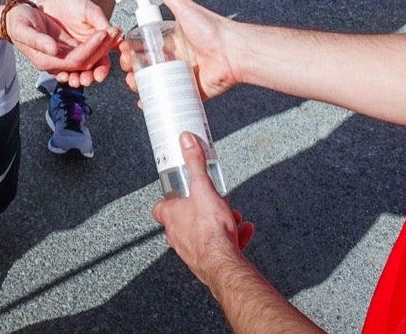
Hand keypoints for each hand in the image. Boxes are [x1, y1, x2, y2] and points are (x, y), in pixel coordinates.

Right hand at [5, 0, 120, 89]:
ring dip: (103, 49)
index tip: (103, 33)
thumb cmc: (18, 22)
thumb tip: (54, 50)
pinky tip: (107, 34)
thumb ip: (37, 41)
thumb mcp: (23, 29)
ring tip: (114, 34)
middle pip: (86, 62)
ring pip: (89, 59)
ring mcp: (63, 55)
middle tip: (115, 32)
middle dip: (102, 49)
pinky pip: (87, 51)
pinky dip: (98, 45)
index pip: (76, 60)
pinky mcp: (68, 48)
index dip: (91, 48)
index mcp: (46, 60)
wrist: (15, 17)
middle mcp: (57, 61)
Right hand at [118, 0, 242, 99]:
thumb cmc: (211, 28)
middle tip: (127, 68)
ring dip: (139, 85)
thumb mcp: (182, 6)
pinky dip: (155, 101)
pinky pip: (170, 98)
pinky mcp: (190, 90)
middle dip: (132, 68)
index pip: (144, 45)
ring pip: (153, 83)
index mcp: (171, 39)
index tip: (122, 50)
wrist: (233, 52)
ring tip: (134, 84)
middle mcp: (174, 57)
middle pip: (145, 66)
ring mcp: (181, 75)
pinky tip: (145, 101)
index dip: (131, 49)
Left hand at [152, 133, 254, 290]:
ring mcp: (191, 250)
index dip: (170, 199)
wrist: (223, 263)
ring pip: (204, 233)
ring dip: (219, 223)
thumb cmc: (210, 229)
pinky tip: (244, 231)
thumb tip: (186, 140)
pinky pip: (220, 247)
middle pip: (186, 218)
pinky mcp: (207, 262)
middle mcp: (177, 236)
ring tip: (233, 217)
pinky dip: (232, 238)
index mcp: (171, 217)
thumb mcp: (203, 188)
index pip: (160, 207)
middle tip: (216, 202)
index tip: (180, 191)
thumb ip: (195, 163)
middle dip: (203, 209)